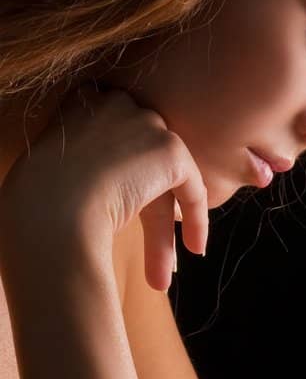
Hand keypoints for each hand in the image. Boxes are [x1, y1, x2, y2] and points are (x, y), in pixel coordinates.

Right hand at [0, 81, 209, 291]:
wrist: (47, 209)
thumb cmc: (35, 203)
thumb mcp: (55, 171)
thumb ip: (84, 165)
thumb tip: (111, 191)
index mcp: (81, 104)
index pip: (114, 137)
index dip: (122, 175)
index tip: (123, 207)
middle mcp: (115, 104)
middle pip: (140, 160)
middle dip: (145, 206)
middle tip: (141, 246)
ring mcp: (144, 123)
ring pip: (162, 178)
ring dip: (163, 227)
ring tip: (160, 274)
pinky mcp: (169, 149)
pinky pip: (190, 186)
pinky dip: (196, 218)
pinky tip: (194, 247)